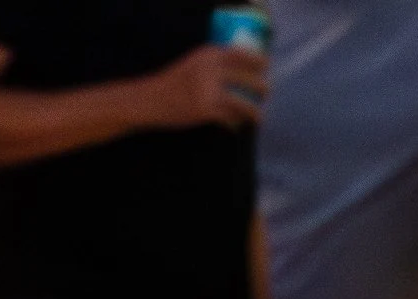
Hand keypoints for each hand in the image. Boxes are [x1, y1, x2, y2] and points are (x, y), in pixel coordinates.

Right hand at [143, 42, 262, 129]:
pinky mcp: (206, 110)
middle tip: (266, 93)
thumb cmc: (175, 83)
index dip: (260, 62)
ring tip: (259, 116)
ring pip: (244, 103)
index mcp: (209, 54)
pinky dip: (235, 123)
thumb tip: (244, 71)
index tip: (267, 68)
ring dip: (255, 111)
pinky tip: (235, 126)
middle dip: (262, 88)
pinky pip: (230, 118)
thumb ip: (214, 64)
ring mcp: (208, 90)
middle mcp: (210, 69)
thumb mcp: (194, 64)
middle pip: (249, 79)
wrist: (150, 99)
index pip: (243, 55)